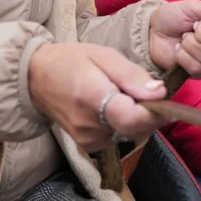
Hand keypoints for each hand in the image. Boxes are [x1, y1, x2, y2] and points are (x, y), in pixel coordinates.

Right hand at [27, 42, 167, 151]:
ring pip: (129, 130)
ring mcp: (87, 139)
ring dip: (133, 113)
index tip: (165, 98)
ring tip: (118, 91)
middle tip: (140, 86)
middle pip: (135, 126)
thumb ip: (131, 75)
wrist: (35, 78)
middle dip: (146, 109)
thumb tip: (159, 93)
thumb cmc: (70, 60)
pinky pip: (118, 134)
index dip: (154, 112)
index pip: (132, 118)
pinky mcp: (88, 145)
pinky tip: (110, 104)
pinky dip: (122, 120)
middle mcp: (89, 125)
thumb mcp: (103, 55)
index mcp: (92, 97)